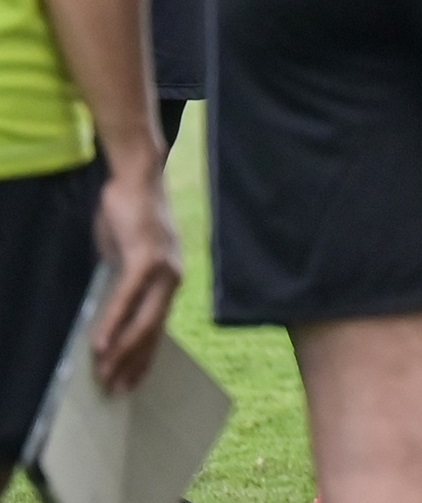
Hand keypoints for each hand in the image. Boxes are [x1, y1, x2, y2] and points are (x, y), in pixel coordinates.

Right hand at [89, 163, 181, 392]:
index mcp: (169, 280)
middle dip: (134, 363)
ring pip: (143, 320)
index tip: (133, 382)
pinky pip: (128, 298)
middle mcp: (172, 278)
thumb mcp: (125, 257)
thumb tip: (108, 314)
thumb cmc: (129, 217)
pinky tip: (100, 344)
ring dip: (122, 351)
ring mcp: (163, 268)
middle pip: (154, 331)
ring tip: (105, 375)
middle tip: (115, 390)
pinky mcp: (146, 258)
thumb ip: (123, 284)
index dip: (146, 357)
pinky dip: (114, 322)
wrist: (137, 179)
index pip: (158, 327)